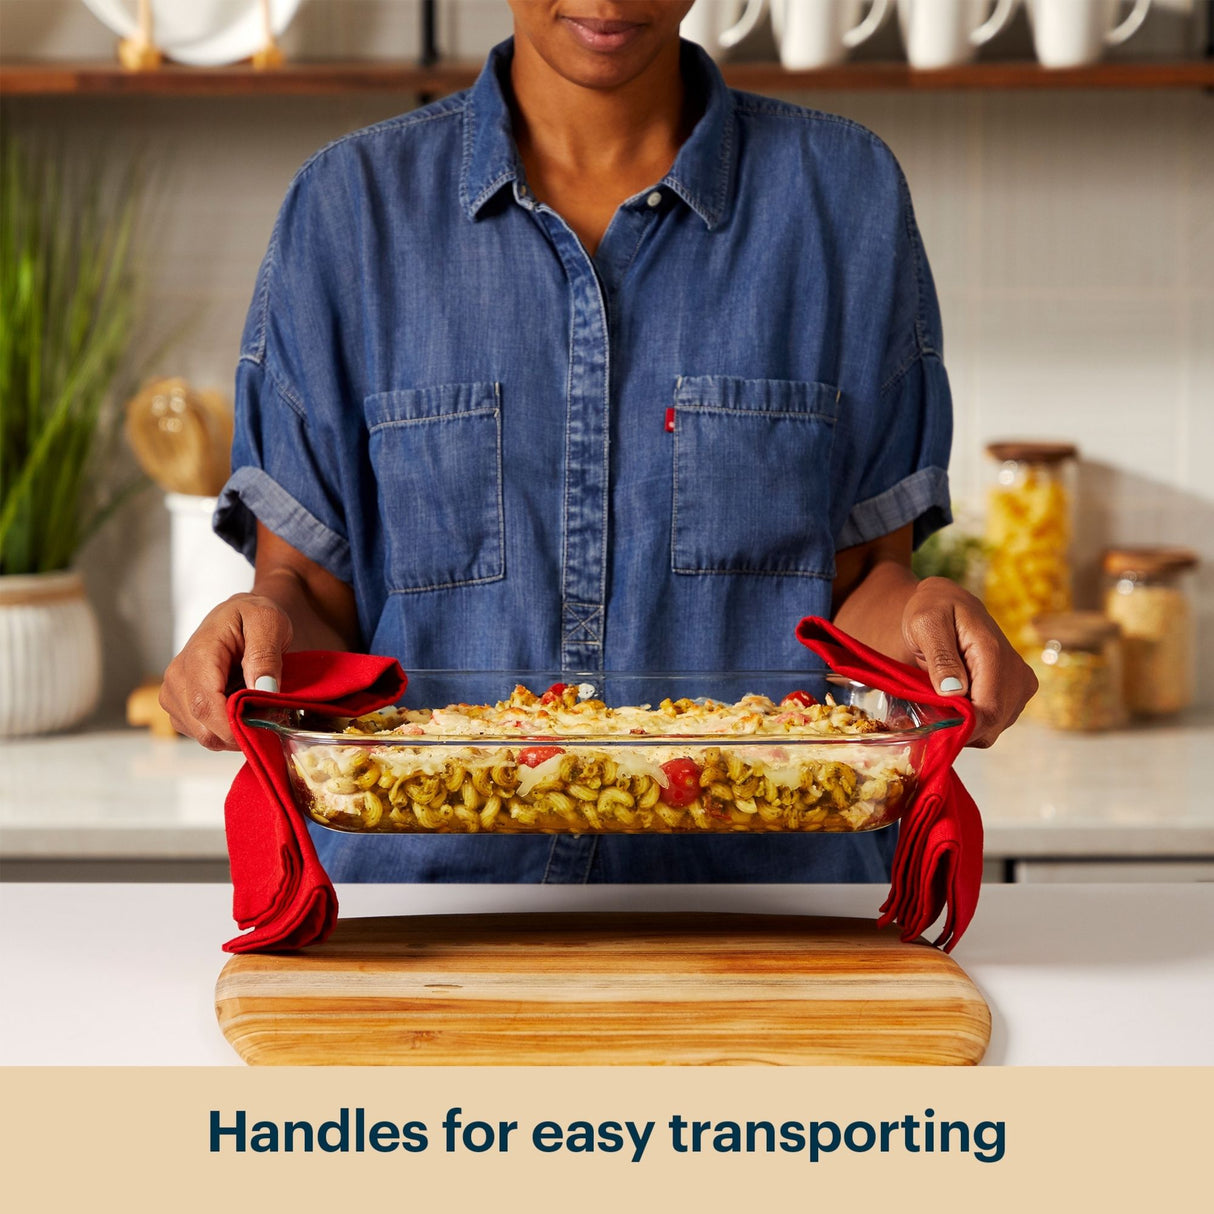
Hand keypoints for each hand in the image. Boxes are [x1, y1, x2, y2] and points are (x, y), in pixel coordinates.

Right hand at [160, 593, 293, 749]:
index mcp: (198, 656)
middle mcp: (177, 678)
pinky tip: (241, 712)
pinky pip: (204, 734)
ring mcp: (175, 694)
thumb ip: (265, 657)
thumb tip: (263, 690)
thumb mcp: (269, 624)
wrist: (240, 614)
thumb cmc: (254, 616)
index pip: (205, 705)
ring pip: (204, 736)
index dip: (233, 728)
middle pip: (203, 728)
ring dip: (234, 734)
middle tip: (270, 721)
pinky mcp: (180, 707)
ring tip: (256, 711)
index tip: (264, 730)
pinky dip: (226, 732)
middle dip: (239, 734)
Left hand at [901, 577, 1037, 747]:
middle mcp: (1017, 675)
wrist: (947, 604)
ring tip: (938, 700)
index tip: (930, 725)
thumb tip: (954, 692)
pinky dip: (969, 723)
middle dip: (956, 728)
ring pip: (990, 731)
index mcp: (995, 655)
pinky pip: (990, 725)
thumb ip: (940, 657)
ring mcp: (1019, 687)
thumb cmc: (933, 610)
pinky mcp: (1015, 695)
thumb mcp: (926, 623)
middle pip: (990, 726)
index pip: (987, 712)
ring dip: (961, 725)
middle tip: (926, 709)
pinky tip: (951, 702)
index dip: (959, 728)